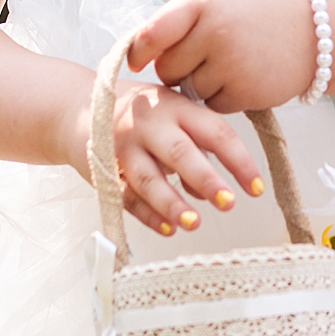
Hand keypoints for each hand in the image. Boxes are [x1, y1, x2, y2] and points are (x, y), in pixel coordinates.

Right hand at [100, 79, 264, 237]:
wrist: (77, 107)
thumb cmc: (140, 114)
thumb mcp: (172, 114)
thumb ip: (196, 145)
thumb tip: (213, 191)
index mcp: (176, 106)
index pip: (215, 132)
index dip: (238, 161)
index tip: (256, 188)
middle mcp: (150, 124)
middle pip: (181, 153)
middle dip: (206, 180)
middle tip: (228, 204)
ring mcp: (124, 147)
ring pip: (150, 179)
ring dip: (172, 203)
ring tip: (193, 223)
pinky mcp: (104, 169)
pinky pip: (127, 197)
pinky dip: (147, 215)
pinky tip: (167, 228)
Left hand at [127, 0, 318, 114]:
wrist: (318, 34)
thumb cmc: (260, 14)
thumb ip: (180, 18)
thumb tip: (138, 51)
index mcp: (204, 1)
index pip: (152, 33)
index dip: (139, 51)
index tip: (136, 61)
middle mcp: (214, 30)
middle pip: (167, 68)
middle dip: (177, 69)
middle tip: (203, 58)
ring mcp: (230, 63)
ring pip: (188, 90)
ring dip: (201, 85)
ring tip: (229, 65)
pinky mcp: (244, 92)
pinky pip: (211, 106)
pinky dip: (222, 98)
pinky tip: (243, 79)